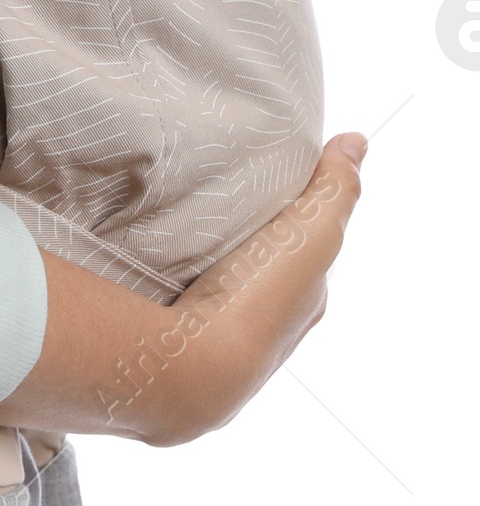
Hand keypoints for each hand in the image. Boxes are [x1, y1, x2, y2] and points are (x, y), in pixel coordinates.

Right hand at [0, 131, 364, 444]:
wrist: (195, 364)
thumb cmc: (259, 299)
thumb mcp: (310, 232)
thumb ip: (333, 189)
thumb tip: (356, 141)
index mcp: (303, 306)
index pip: (306, 260)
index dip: (295, 227)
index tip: (272, 193)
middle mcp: (270, 335)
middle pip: (262, 282)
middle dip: (247, 253)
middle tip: (218, 212)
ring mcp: (221, 348)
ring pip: (218, 299)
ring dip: (203, 274)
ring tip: (175, 235)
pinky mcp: (178, 351)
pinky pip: (178, 310)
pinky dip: (171, 290)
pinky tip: (149, 269)